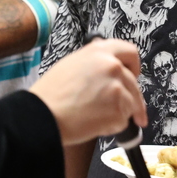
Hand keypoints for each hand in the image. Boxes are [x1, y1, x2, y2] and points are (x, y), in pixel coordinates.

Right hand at [30, 38, 146, 145]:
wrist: (43, 115)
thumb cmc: (51, 94)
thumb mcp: (71, 64)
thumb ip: (94, 62)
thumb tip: (109, 64)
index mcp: (99, 51)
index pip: (130, 52)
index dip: (133, 66)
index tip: (133, 76)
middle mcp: (112, 66)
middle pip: (133, 83)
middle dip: (130, 98)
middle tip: (122, 109)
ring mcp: (118, 89)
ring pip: (130, 103)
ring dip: (119, 112)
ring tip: (94, 117)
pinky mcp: (119, 111)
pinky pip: (123, 121)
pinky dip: (113, 126)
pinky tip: (93, 124)